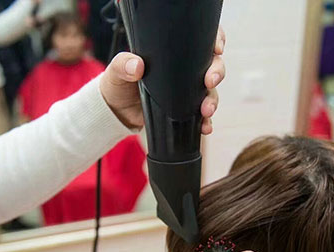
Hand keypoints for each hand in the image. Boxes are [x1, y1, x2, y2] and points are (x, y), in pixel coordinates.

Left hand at [100, 27, 225, 133]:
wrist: (117, 112)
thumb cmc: (118, 84)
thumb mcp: (116, 71)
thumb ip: (123, 64)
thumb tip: (136, 65)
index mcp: (172, 54)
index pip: (201, 42)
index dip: (215, 41)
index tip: (216, 48)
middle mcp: (185, 71)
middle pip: (212, 66)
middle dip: (217, 72)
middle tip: (210, 81)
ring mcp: (188, 92)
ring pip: (210, 92)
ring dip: (212, 100)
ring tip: (206, 110)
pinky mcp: (186, 111)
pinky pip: (202, 116)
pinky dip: (206, 122)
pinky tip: (205, 127)